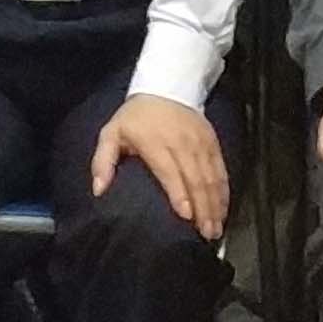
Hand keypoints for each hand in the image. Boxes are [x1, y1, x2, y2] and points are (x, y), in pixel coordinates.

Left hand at [92, 93, 229, 237]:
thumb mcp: (111, 133)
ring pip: (211, 176)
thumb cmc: (135, 118)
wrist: (164, 87)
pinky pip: (220, 169)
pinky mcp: (212, 142)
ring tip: (216, 228)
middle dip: (202, 208)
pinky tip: (224, 208)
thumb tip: (98, 189)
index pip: (170, 171)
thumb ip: (103, 161)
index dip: (179, 193)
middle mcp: (180, 143)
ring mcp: (199, 142)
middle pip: (195, 178)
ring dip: (215, 203)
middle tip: (206, 234)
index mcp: (154, 142)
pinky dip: (224, 190)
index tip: (186, 215)